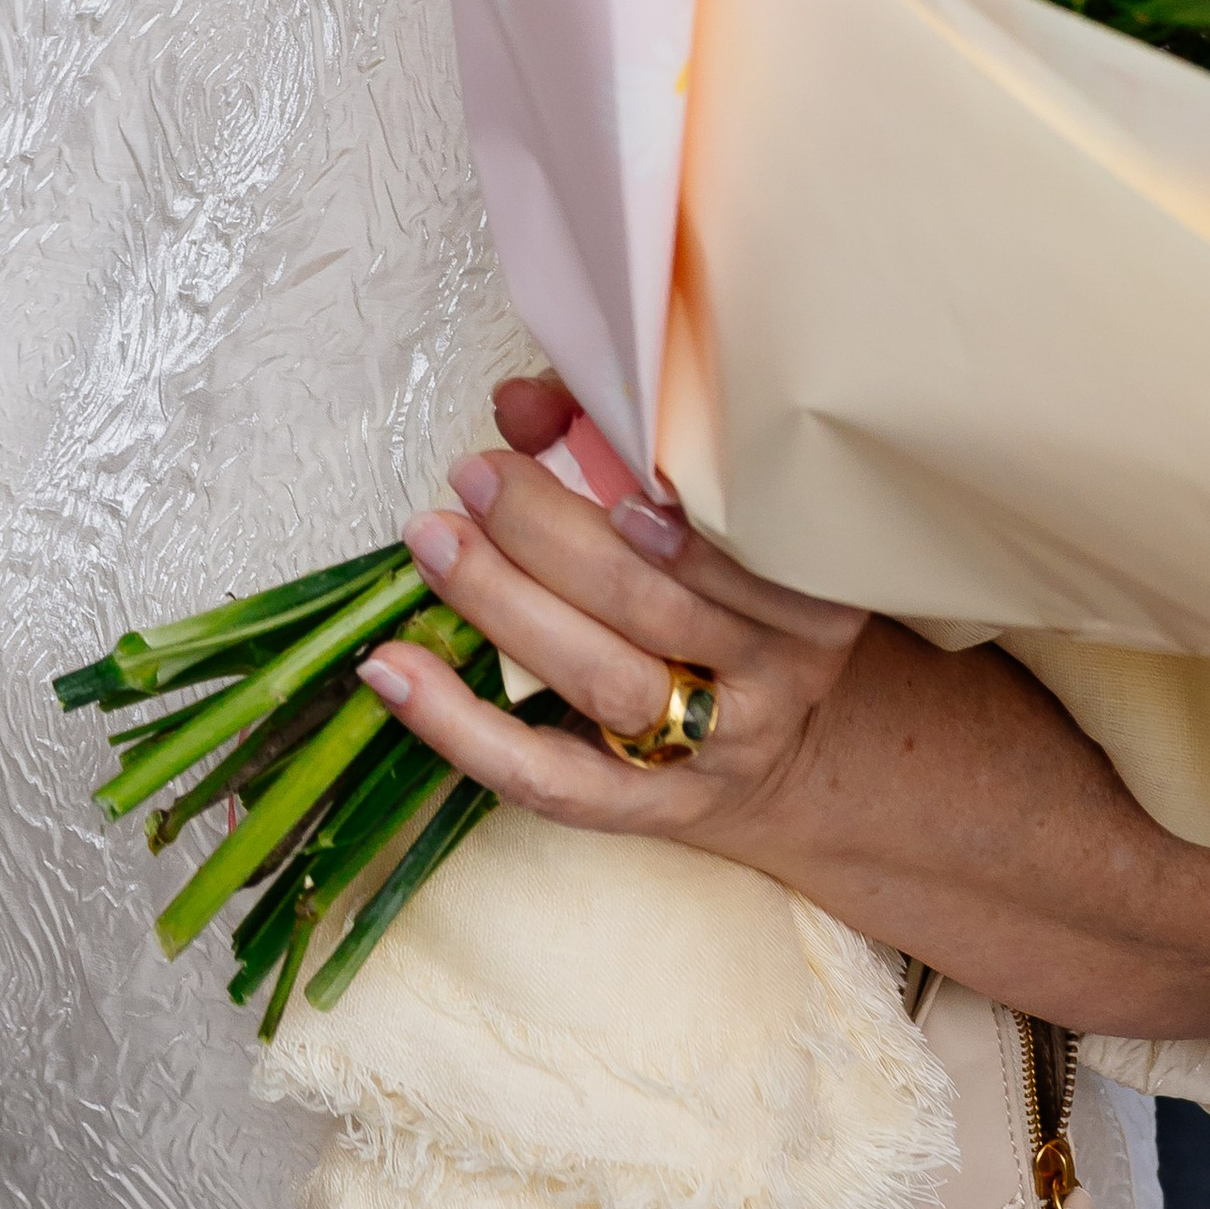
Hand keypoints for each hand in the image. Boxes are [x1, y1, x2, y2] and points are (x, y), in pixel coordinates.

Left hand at [360, 376, 1209, 1033]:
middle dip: (552, 537)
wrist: (818, 754)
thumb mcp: (725, 516)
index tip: (560, 429)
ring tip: (430, 540)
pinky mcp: (650, 809)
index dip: (641, 485)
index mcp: (809, 585)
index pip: (728, 538)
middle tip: (472, 475)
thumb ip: (623, 442)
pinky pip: (552, 781)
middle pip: (657, 612)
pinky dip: (461, 727)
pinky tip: (391, 671)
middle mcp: (776, 674)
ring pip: (608, 685)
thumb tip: (525, 398)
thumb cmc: (746, 593)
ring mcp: (716, 750)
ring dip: (506, 609)